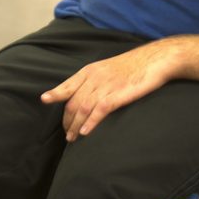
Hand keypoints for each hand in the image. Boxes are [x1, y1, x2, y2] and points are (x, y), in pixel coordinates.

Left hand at [40, 42, 179, 141]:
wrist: (154, 60)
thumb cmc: (132, 66)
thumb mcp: (107, 68)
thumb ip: (93, 80)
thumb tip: (83, 94)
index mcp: (90, 70)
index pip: (68, 84)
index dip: (56, 93)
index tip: (45, 100)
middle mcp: (94, 78)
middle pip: (73, 101)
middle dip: (67, 119)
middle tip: (66, 133)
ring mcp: (106, 86)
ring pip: (83, 108)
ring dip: (75, 125)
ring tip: (72, 138)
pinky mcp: (118, 95)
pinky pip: (99, 110)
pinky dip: (91, 122)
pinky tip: (85, 132)